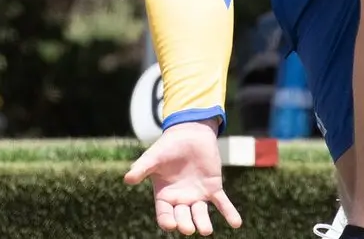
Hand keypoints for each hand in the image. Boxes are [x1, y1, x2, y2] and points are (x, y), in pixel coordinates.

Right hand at [123, 120, 241, 234]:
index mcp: (165, 196)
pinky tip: (236, 223)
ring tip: (206, 230)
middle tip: (189, 229)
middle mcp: (181, 200)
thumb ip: (141, 168)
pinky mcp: (213, 188)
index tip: (171, 224)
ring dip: (204, 223)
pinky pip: (222, 203)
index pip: (164, 214)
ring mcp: (198, 195)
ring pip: (201, 214)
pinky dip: (229, 213)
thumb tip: (127, 178)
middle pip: (183, 217)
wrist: (189, 133)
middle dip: (186, 224)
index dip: (167, 221)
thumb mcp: (153, 157)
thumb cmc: (168, 147)